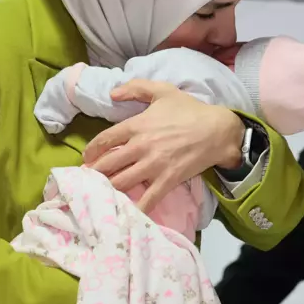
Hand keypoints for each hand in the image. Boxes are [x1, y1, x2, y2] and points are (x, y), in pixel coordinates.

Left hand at [83, 79, 244, 211]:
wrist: (217, 130)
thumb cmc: (190, 110)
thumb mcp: (163, 91)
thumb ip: (136, 88)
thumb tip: (113, 93)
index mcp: (137, 125)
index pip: (104, 140)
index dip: (91, 151)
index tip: (87, 158)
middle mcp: (141, 146)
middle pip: (108, 164)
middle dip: (93, 174)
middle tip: (86, 180)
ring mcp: (153, 165)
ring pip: (121, 182)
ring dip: (107, 189)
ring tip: (98, 195)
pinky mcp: (167, 180)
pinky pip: (147, 198)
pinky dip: (135, 208)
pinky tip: (125, 215)